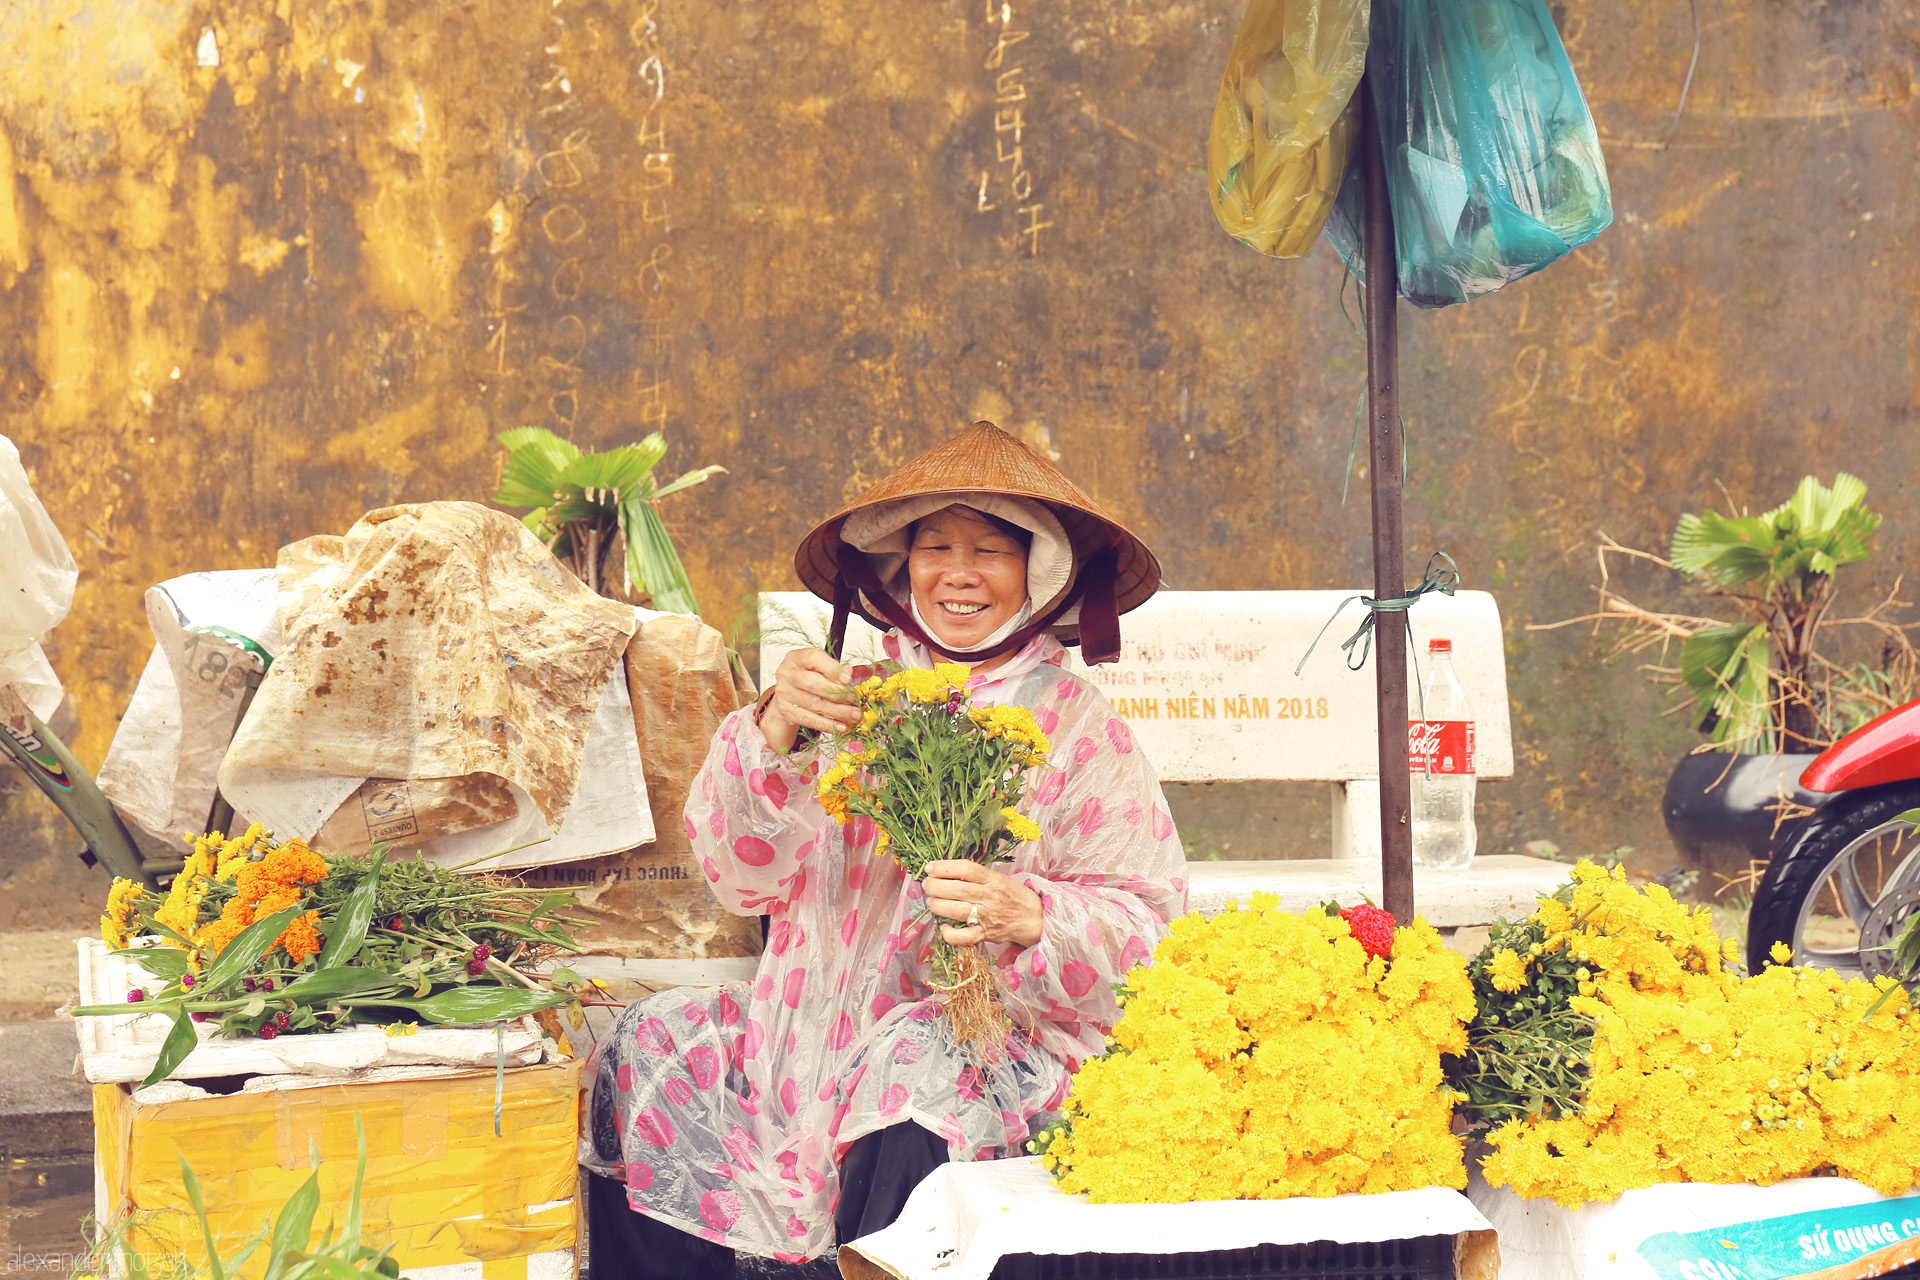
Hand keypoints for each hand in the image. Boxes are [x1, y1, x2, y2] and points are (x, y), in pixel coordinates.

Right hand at [757, 648, 861, 753]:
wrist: (790, 691)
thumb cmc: (808, 675)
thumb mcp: (820, 666)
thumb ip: (834, 669)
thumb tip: (848, 673)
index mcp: (796, 657)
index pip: (814, 658)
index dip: (833, 669)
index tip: (848, 679)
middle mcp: (787, 673)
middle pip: (813, 683)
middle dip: (837, 693)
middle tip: (853, 700)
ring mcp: (784, 693)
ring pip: (814, 704)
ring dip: (837, 711)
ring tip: (853, 715)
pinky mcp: (785, 710)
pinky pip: (808, 720)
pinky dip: (826, 724)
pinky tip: (840, 726)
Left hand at [924, 860, 1043, 949]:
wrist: (1033, 917)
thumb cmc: (1011, 895)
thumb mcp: (997, 877)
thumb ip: (974, 875)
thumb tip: (944, 871)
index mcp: (992, 879)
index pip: (966, 868)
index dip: (943, 867)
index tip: (930, 867)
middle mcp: (989, 896)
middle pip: (957, 888)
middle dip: (934, 886)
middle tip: (927, 885)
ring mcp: (987, 916)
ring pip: (956, 910)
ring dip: (937, 905)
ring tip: (931, 902)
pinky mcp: (985, 934)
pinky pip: (963, 937)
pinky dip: (949, 933)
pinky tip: (944, 927)